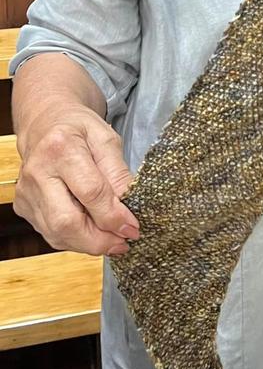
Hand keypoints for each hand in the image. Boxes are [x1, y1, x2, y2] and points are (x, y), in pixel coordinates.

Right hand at [14, 106, 138, 256]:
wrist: (45, 124)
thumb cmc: (78, 129)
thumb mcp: (106, 139)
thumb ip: (118, 173)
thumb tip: (129, 209)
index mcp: (60, 148)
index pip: (90, 192)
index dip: (114, 216)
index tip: (133, 227)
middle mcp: (37, 173)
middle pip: (67, 222)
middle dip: (99, 240)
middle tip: (123, 242)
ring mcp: (26, 193)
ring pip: (57, 234)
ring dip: (89, 243)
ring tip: (111, 239)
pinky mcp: (23, 207)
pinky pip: (51, 234)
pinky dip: (75, 239)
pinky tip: (91, 232)